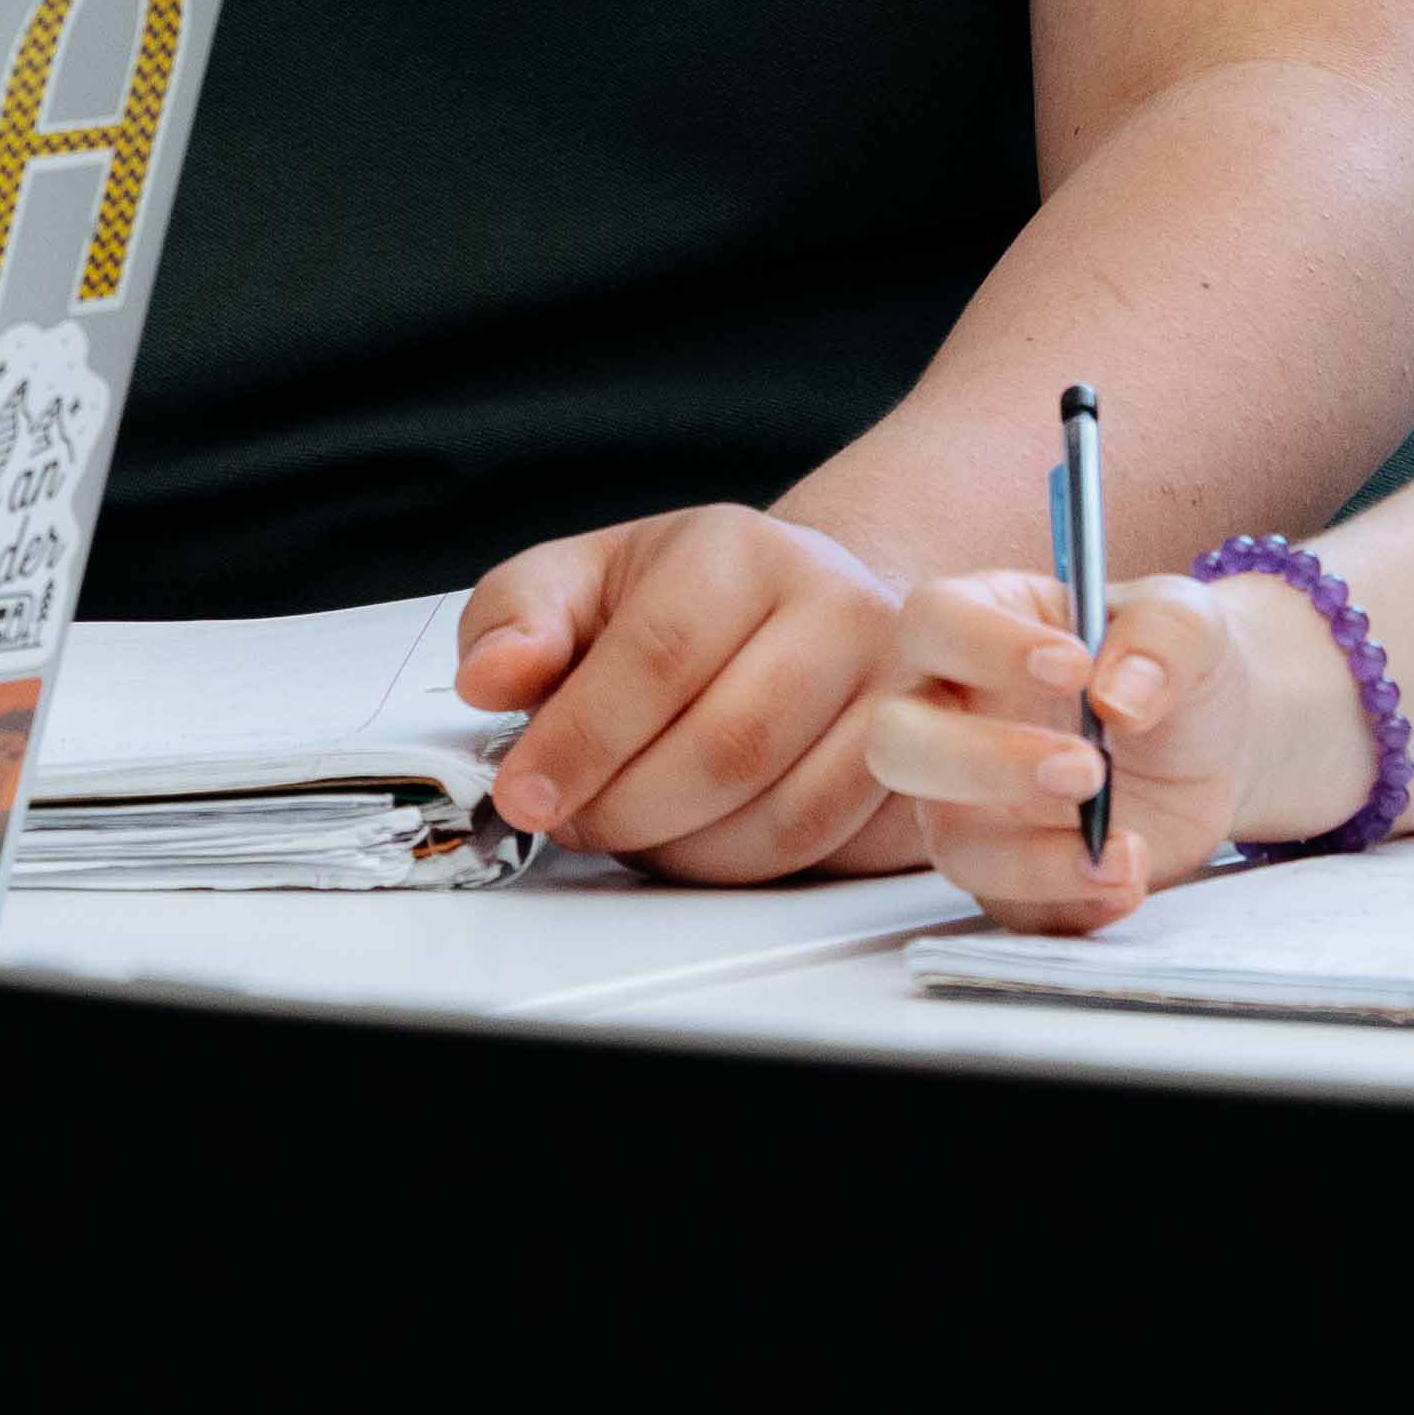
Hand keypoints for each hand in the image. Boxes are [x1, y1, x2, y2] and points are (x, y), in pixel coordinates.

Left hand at [455, 504, 907, 881]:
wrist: (802, 609)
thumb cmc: (686, 603)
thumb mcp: (581, 583)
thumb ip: (518, 620)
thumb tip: (493, 677)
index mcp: (741, 549)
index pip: (657, 658)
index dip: (580, 741)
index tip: (525, 795)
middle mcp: (838, 605)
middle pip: (726, 746)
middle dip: (626, 810)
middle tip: (575, 822)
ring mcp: (899, 688)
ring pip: (784, 813)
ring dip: (686, 850)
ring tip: (637, 827)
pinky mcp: (920, 760)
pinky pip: (830, 850)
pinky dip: (748, 866)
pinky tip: (704, 836)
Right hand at [861, 566, 1275, 931]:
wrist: (1216, 746)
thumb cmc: (1177, 666)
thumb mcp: (1191, 623)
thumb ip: (1163, 635)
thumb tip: (1119, 696)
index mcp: (980, 622)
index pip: (934, 621)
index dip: (985, 645)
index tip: (1073, 666)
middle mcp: (953, 714)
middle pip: (898, 741)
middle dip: (983, 762)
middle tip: (1086, 770)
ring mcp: (970, 802)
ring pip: (950, 843)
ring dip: (1032, 859)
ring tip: (1125, 850)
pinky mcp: (1008, 873)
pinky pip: (1012, 905)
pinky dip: (1071, 904)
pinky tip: (1128, 879)